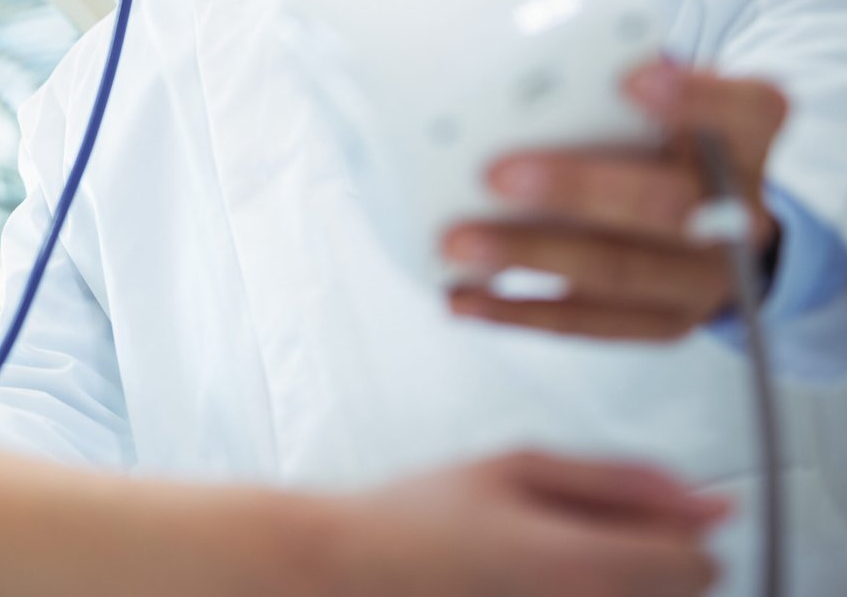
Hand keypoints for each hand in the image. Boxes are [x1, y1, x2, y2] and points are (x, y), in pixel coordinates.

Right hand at [327, 451, 725, 596]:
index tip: (649, 511)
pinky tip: (537, 576)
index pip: (697, 561)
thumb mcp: (514, 467)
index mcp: (582, 561)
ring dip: (627, 580)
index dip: (679, 527)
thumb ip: (612, 477)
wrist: (354, 568)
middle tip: (591, 527)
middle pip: (684, 592)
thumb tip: (694, 495)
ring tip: (555, 555)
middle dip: (655, 555)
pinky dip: (590, 591)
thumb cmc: (419, 515)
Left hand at [442, 59, 786, 339]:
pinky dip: (519, 311)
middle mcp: (740, 212)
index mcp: (746, 139)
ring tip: (460, 242)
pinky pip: (588, 322)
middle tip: (496, 174)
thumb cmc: (668, 145)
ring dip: (530, 255)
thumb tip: (523, 78)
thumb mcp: (667, 103)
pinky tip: (465, 296)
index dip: (693, 98)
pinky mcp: (665, 322)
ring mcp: (705, 276)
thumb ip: (616, 86)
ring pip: (617, 270)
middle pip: (667, 204)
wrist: (721, 229)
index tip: (631, 78)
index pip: (743, 111)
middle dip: (576, 188)